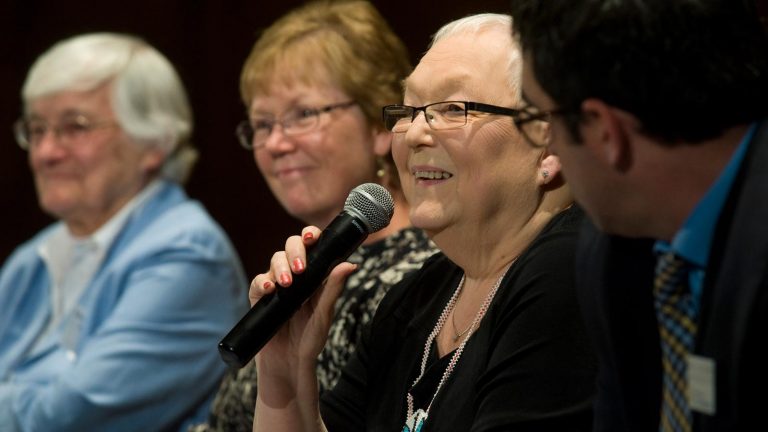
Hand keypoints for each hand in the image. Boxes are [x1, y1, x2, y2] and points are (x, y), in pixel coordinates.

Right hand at [249, 226, 356, 378]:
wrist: (289, 363)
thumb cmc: (311, 339)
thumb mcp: (325, 314)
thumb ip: (334, 288)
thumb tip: (350, 264)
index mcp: (314, 275)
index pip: (312, 246)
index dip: (310, 235)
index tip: (312, 235)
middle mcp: (295, 275)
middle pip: (290, 247)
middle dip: (295, 252)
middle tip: (300, 269)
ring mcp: (277, 285)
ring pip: (274, 260)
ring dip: (280, 268)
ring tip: (286, 284)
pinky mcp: (260, 298)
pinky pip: (258, 282)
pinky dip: (262, 282)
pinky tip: (269, 289)